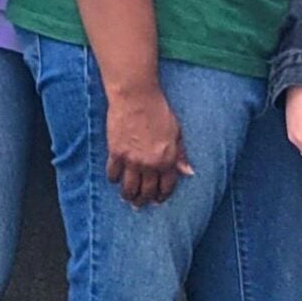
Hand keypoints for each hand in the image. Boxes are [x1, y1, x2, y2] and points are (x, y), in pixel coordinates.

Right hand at [104, 83, 192, 207]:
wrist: (136, 97)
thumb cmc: (158, 110)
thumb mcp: (176, 132)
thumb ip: (181, 155)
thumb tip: (188, 172)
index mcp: (167, 159)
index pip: (166, 187)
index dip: (162, 195)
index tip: (158, 199)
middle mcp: (150, 164)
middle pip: (146, 192)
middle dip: (144, 200)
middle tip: (140, 203)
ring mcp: (132, 160)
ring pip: (128, 188)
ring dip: (128, 196)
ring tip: (127, 197)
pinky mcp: (116, 153)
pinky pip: (113, 174)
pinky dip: (113, 179)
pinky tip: (115, 178)